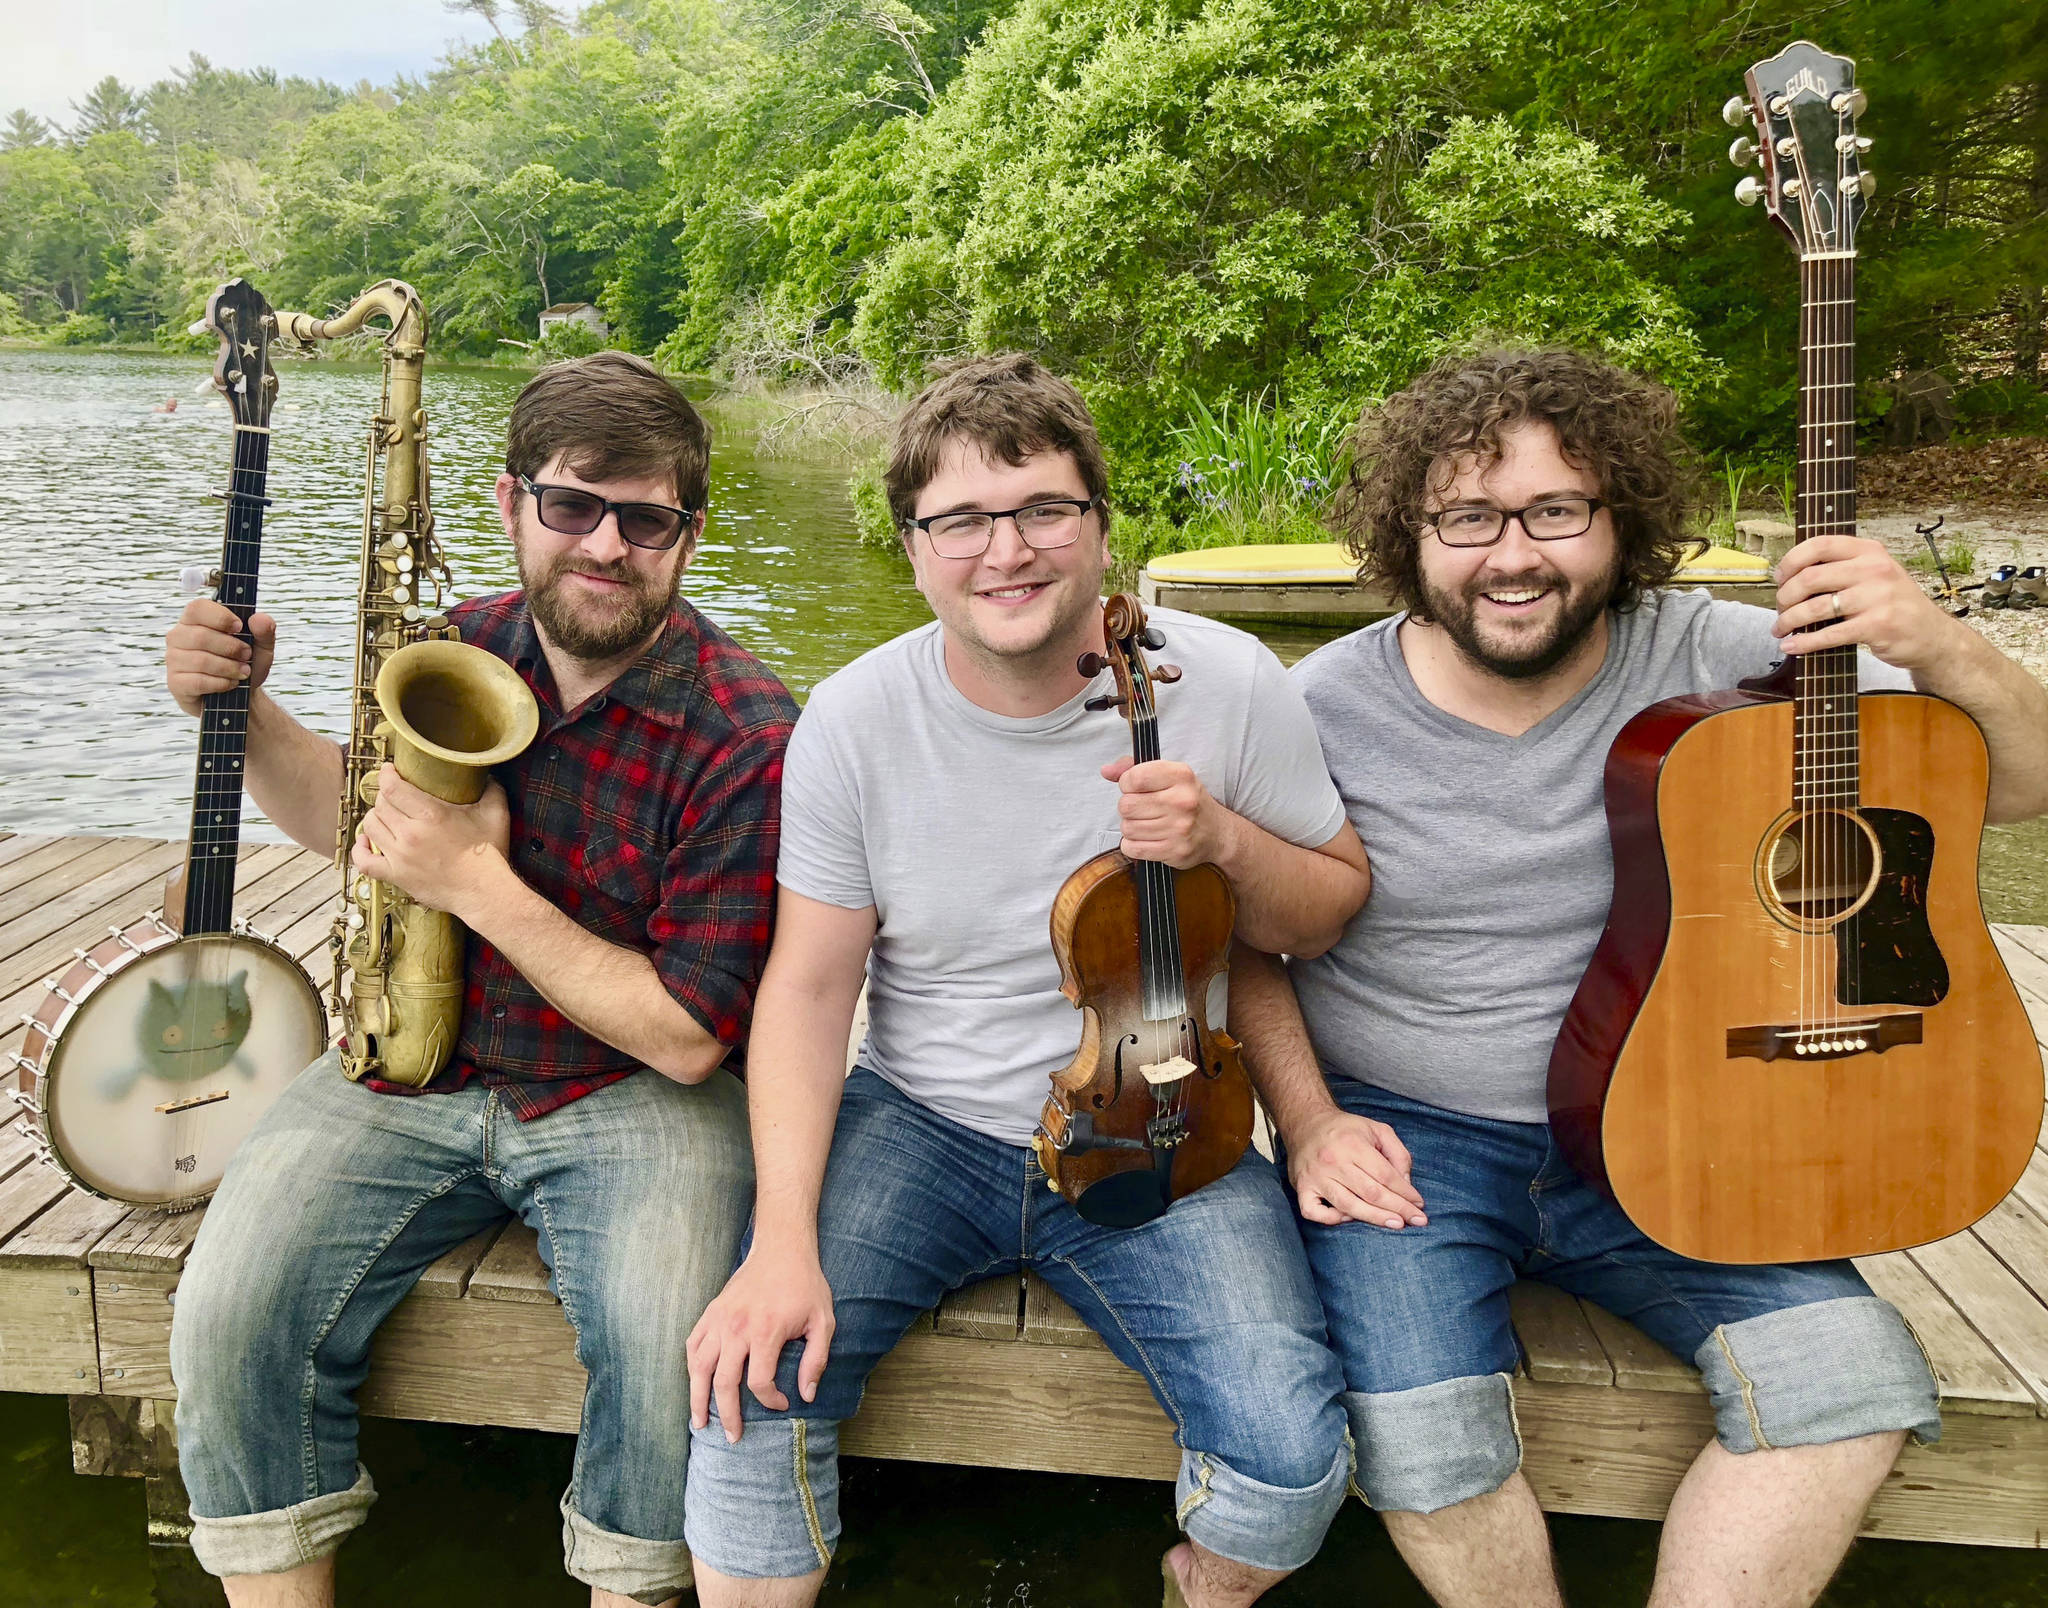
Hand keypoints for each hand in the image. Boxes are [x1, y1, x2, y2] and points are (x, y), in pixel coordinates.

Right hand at [165, 599, 274, 717]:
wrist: (242, 695)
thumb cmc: (246, 663)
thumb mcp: (261, 646)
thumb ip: (264, 630)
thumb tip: (259, 618)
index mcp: (195, 620)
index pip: (197, 608)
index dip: (220, 617)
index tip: (239, 627)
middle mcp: (179, 636)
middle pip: (201, 636)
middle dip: (231, 647)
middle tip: (246, 655)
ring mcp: (174, 660)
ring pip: (201, 660)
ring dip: (229, 667)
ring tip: (243, 672)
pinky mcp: (175, 683)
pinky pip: (198, 681)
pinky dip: (221, 683)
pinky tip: (231, 683)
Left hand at [350, 767, 511, 919]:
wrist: (484, 891)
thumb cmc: (489, 855)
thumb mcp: (496, 814)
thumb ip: (492, 789)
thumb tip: (488, 774)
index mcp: (431, 815)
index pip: (392, 787)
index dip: (386, 774)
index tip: (389, 770)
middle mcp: (410, 834)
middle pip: (380, 805)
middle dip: (385, 796)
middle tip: (395, 795)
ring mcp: (400, 857)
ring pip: (370, 827)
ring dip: (375, 817)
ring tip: (385, 816)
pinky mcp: (397, 875)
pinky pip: (365, 862)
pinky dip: (360, 850)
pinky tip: (366, 842)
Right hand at [688, 1245, 836, 1442]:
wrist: (782, 1249)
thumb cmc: (805, 1286)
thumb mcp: (824, 1321)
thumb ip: (816, 1360)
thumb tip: (807, 1394)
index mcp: (766, 1332)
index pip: (759, 1382)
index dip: (771, 1400)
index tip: (783, 1404)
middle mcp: (737, 1328)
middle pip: (724, 1383)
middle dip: (727, 1415)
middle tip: (733, 1438)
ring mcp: (719, 1320)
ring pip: (699, 1368)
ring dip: (698, 1398)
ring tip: (700, 1423)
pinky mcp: (711, 1312)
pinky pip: (693, 1345)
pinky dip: (692, 1367)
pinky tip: (696, 1384)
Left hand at [1102, 756, 1229, 867]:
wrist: (1218, 833)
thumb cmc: (1188, 802)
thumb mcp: (1168, 776)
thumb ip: (1134, 769)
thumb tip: (1106, 771)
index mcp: (1181, 776)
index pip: (1133, 778)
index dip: (1127, 784)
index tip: (1136, 788)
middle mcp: (1182, 801)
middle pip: (1126, 805)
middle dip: (1129, 808)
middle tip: (1144, 809)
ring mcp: (1179, 828)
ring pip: (1127, 828)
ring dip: (1132, 827)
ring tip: (1149, 824)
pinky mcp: (1174, 851)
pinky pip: (1132, 848)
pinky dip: (1134, 845)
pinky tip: (1148, 838)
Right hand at [1285, 1107, 1426, 1229]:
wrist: (1306, 1123)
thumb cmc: (1346, 1130)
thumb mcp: (1378, 1130)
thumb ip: (1397, 1154)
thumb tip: (1406, 1184)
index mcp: (1353, 1144)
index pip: (1385, 1175)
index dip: (1405, 1192)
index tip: (1419, 1205)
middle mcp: (1332, 1161)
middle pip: (1370, 1193)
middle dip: (1397, 1208)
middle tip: (1417, 1220)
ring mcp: (1315, 1176)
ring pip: (1347, 1205)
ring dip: (1374, 1218)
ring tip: (1396, 1224)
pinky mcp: (1301, 1187)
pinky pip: (1313, 1212)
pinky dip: (1331, 1219)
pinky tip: (1348, 1218)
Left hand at [1771, 534, 1959, 673]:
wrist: (1933, 635)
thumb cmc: (1895, 604)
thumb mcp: (1876, 574)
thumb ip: (1843, 568)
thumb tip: (1791, 575)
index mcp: (1869, 551)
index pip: (1820, 544)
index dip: (1791, 561)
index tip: (1779, 578)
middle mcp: (1874, 569)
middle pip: (1810, 577)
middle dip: (1785, 596)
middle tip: (1780, 609)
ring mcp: (1877, 597)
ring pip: (1815, 607)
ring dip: (1789, 620)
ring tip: (1781, 629)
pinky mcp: (1877, 626)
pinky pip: (1829, 633)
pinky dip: (1805, 642)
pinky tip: (1792, 645)